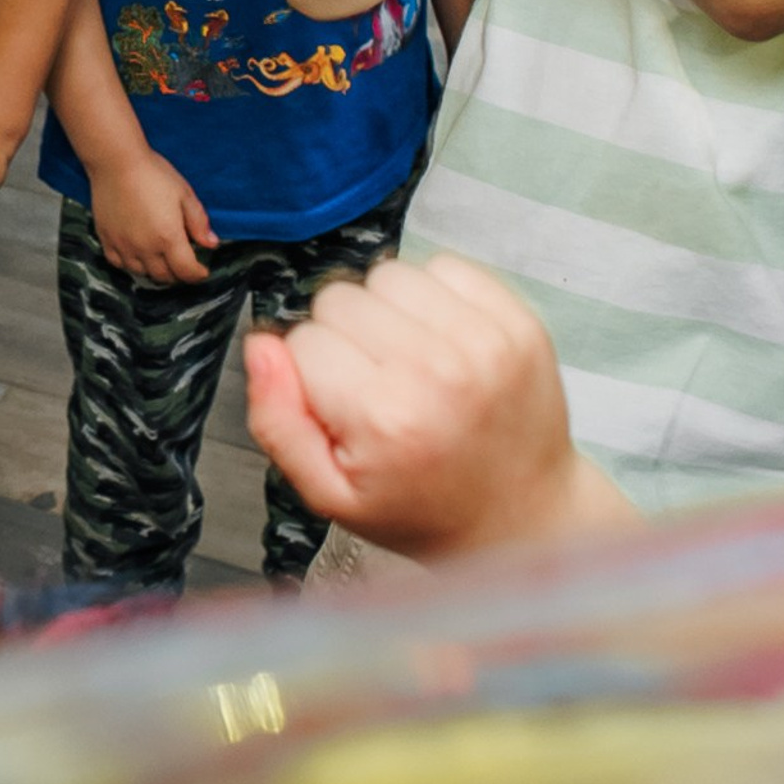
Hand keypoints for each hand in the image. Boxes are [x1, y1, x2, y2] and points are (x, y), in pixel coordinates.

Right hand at [88, 143, 214, 282]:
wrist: (116, 161)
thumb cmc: (153, 173)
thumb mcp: (184, 194)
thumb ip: (199, 222)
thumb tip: (211, 243)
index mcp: (168, 237)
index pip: (187, 271)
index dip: (198, 274)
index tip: (202, 270)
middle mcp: (145, 247)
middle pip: (165, 276)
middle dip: (178, 274)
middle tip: (183, 265)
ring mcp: (123, 245)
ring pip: (141, 273)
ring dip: (155, 271)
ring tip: (162, 260)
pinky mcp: (106, 239)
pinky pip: (119, 263)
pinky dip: (131, 264)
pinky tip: (137, 254)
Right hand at [242, 254, 636, 563]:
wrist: (523, 516)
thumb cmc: (421, 507)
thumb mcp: (329, 493)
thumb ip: (277, 421)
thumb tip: (260, 345)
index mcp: (384, 418)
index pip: (301, 340)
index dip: (310, 373)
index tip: (343, 408)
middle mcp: (437, 372)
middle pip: (339, 298)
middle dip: (345, 337)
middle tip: (376, 386)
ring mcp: (485, 342)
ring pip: (387, 275)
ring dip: (387, 310)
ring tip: (410, 361)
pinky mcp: (518, 321)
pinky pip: (444, 266)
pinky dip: (434, 296)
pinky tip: (444, 343)